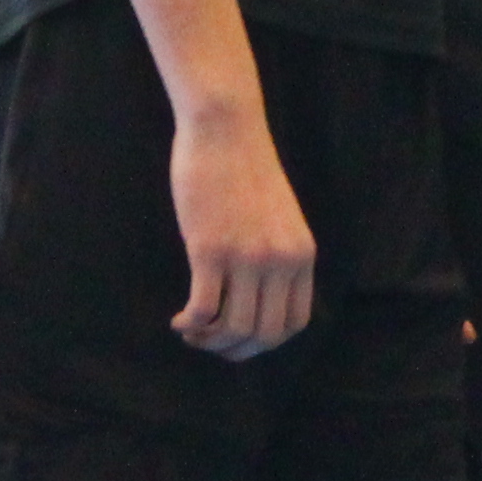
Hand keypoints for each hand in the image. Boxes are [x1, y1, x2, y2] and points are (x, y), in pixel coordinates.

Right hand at [168, 109, 317, 360]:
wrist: (227, 130)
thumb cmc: (246, 171)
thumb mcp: (280, 218)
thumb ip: (279, 254)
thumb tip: (263, 297)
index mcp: (301, 254)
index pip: (294, 323)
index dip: (263, 342)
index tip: (238, 338)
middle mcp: (281, 261)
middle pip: (263, 334)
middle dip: (233, 350)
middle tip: (208, 341)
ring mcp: (247, 257)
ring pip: (233, 328)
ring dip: (208, 340)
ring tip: (191, 329)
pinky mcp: (210, 250)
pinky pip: (203, 310)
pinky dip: (190, 325)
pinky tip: (180, 319)